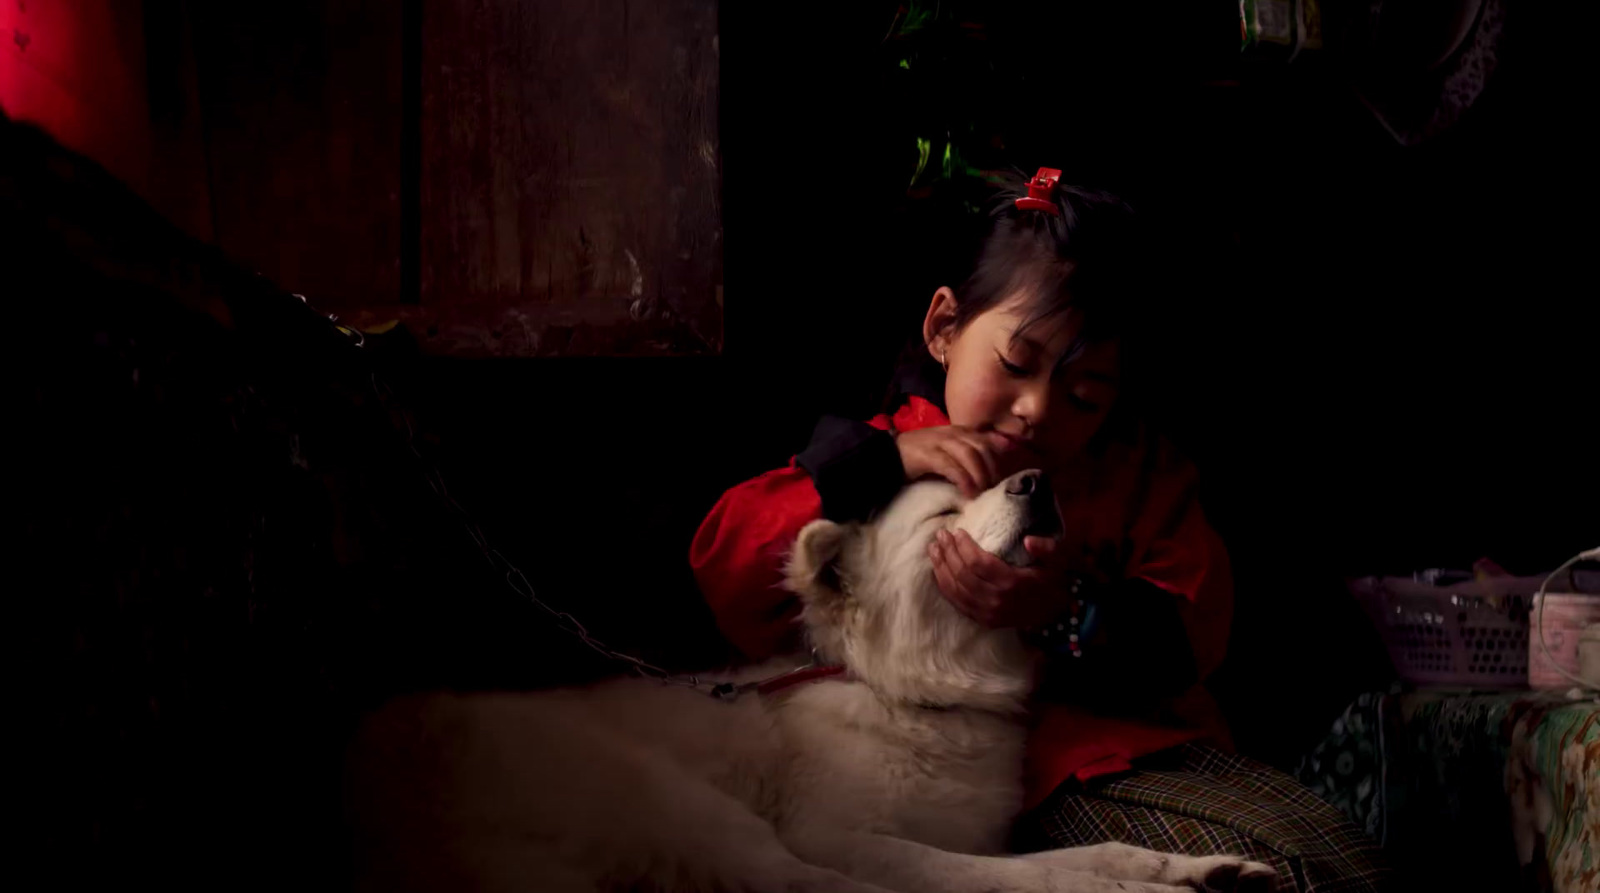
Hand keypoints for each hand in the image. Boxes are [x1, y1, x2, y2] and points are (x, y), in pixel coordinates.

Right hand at [895, 425, 1019, 497]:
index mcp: (958, 431)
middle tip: (993, 490)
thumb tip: (990, 470)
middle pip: (981, 448)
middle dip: (991, 470)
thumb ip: (967, 455)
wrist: (887, 456)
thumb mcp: (947, 452)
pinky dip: (963, 480)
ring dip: (979, 476)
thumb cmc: (920, 457)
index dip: (998, 459)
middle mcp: (951, 433)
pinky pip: (951, 467)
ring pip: (969, 455)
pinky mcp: (927, 455)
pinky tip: (968, 493)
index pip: (986, 440)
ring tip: (982, 493)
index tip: (1002, 477)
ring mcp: (939, 442)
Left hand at [927, 530, 1075, 628]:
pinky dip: (944, 586)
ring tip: (933, 549)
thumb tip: (1029, 540)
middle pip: (963, 575)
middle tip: (941, 535)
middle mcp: (997, 600)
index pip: (979, 563)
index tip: (957, 531)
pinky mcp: (983, 620)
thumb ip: (1046, 549)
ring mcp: (988, 613)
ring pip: (956, 589)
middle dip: (949, 553)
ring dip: (941, 568)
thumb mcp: (1058, 561)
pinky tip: (938, 571)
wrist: (1056, 613)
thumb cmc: (1054, 581)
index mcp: (1013, 583)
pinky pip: (957, 603)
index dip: (964, 546)